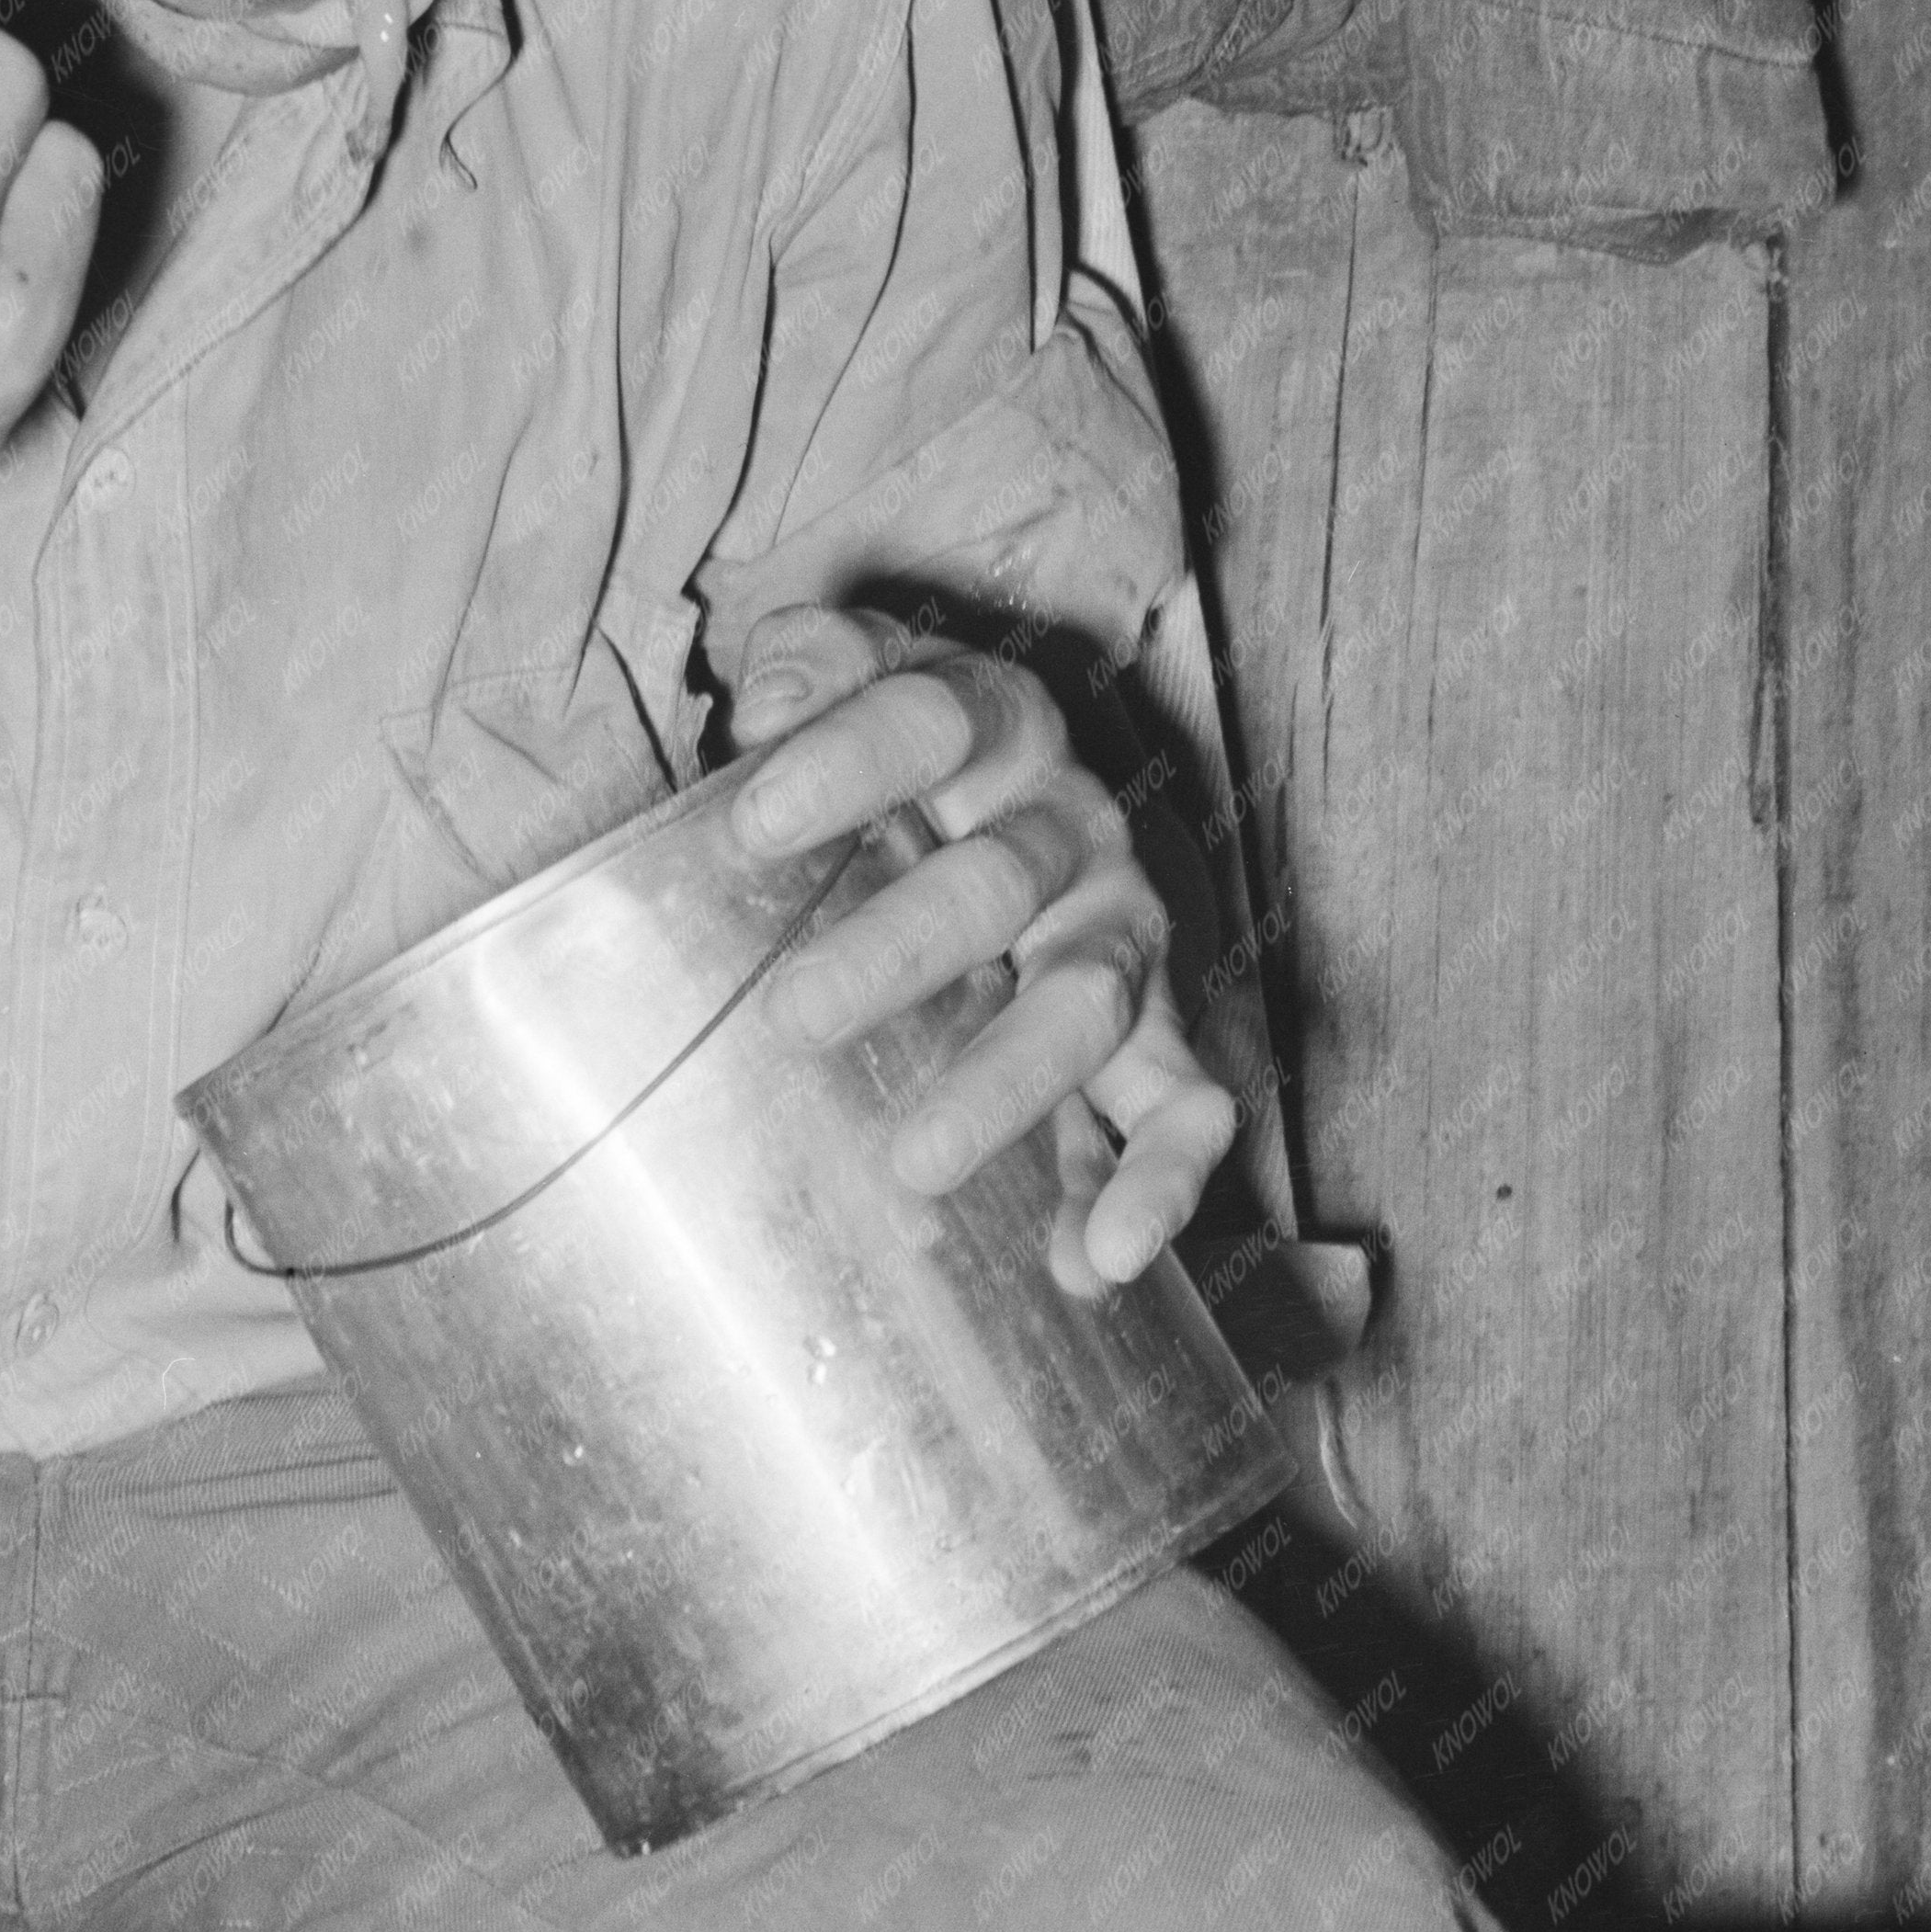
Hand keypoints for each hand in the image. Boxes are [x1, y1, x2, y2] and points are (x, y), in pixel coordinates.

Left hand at [723, 603, 1239, 1292]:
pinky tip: (1087, 1264)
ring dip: (1004, 1087)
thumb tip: (768, 701)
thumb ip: (813, 667)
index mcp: (997, 731)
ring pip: (1086, 1008)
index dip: (848, 763)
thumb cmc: (913, 756)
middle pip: (999, 882)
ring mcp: (1121, 940)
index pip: (934, 721)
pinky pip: (1181, 1111)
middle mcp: (1073, 832)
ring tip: (914, 1162)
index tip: (749, 824)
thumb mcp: (862, 677)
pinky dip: (1151, 1188)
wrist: (1027, 799)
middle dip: (901, 949)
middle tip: (794, 1017)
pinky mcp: (1161, 1038)